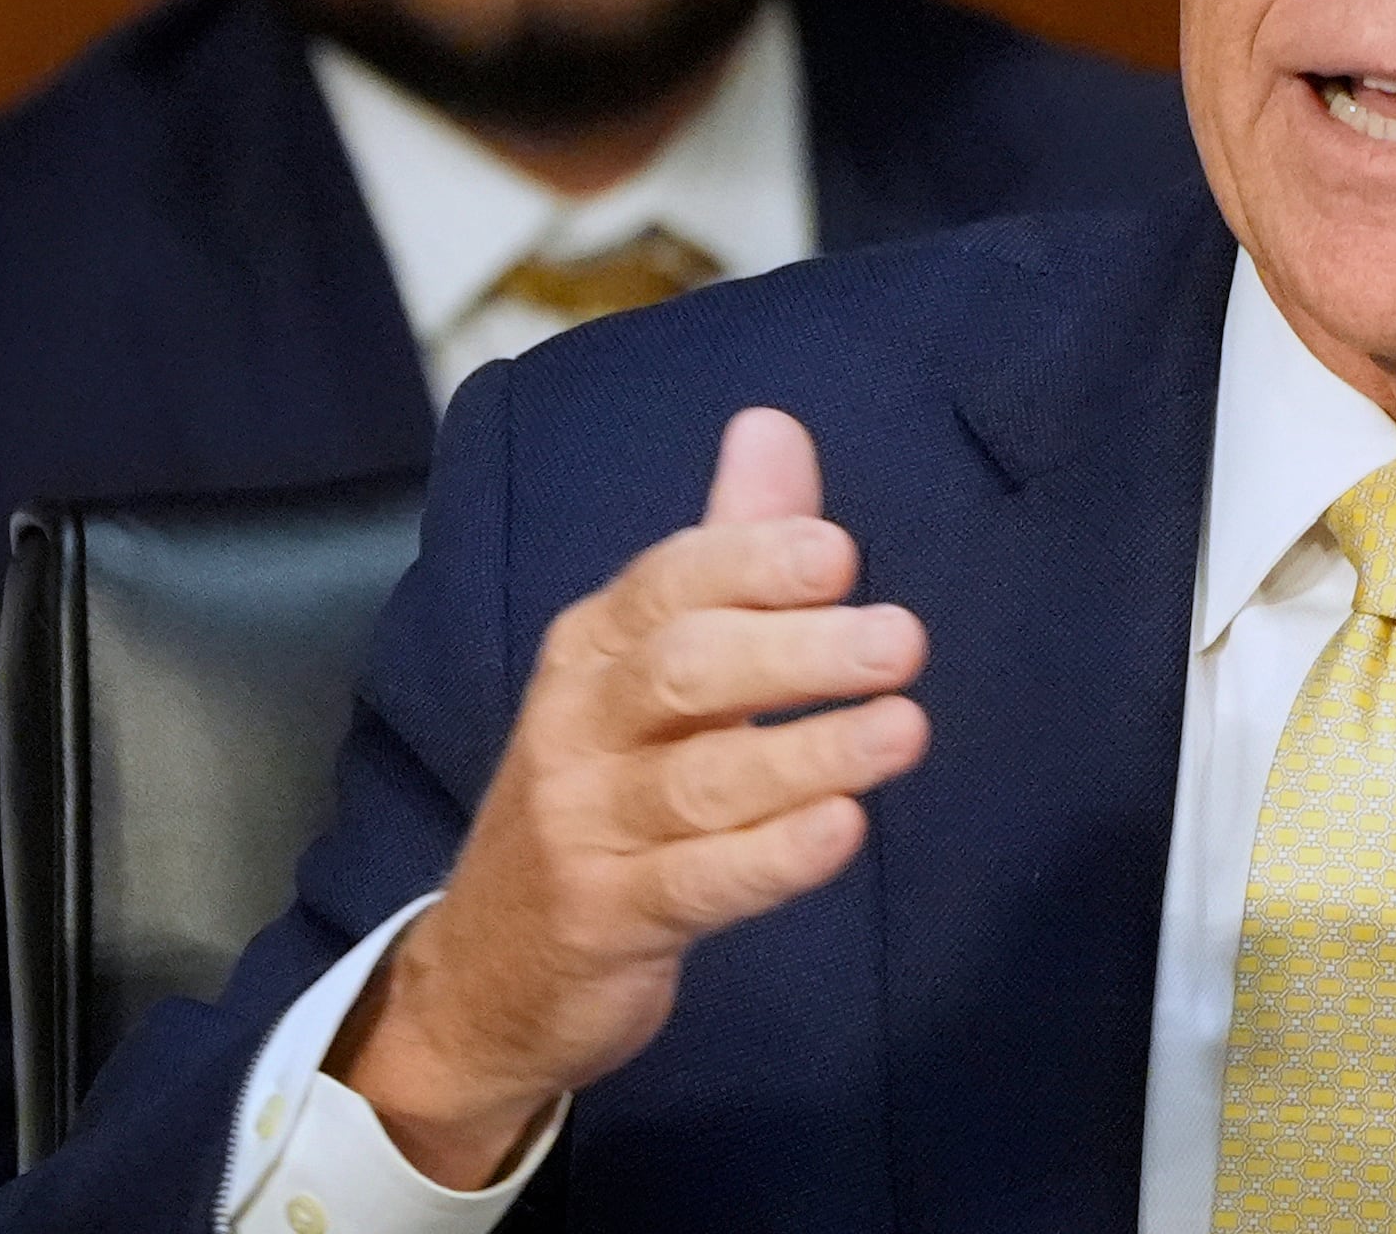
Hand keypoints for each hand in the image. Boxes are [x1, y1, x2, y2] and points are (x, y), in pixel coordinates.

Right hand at [329, 408, 930, 1185]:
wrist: (490, 972)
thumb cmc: (603, 790)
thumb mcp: (645, 666)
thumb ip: (724, 551)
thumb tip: (773, 424)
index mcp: (592, 648)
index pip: (666, 584)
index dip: (749, 564)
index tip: (838, 552)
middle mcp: (578, 726)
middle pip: (681, 672)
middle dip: (793, 651)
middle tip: (901, 639)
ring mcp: (586, 827)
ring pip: (698, 783)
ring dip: (808, 752)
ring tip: (904, 729)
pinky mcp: (609, 922)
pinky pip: (696, 885)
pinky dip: (772, 859)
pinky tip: (844, 829)